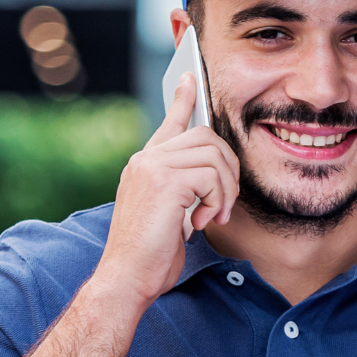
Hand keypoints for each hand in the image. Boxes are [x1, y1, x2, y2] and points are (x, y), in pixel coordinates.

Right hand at [94, 71, 239, 309]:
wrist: (128, 277)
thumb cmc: (150, 256)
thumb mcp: (170, 215)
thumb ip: (185, 190)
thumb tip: (212, 178)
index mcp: (145, 165)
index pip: (169, 123)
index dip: (183, 99)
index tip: (190, 78)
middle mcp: (146, 159)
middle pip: (206, 136)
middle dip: (228, 168)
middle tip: (224, 203)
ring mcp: (153, 167)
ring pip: (213, 154)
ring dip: (225, 189)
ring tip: (214, 216)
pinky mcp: (165, 180)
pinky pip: (211, 176)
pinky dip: (217, 201)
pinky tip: (202, 223)